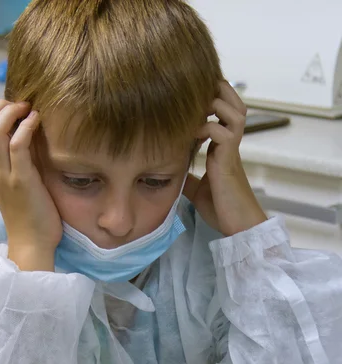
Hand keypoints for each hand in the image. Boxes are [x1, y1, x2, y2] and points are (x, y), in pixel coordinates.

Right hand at [0, 100, 62, 269]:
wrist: (32, 244)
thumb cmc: (31, 215)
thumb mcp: (19, 184)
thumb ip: (18, 163)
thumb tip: (29, 138)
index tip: (14, 108)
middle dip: (1, 107)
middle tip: (22, 105)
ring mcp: (5, 175)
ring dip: (12, 112)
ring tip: (30, 109)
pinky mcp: (22, 181)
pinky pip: (18, 145)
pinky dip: (26, 127)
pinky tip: (37, 122)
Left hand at [186, 81, 266, 236]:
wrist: (238, 227)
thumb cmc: (221, 209)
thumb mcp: (197, 189)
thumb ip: (187, 176)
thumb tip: (170, 170)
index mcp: (222, 147)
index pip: (222, 110)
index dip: (208, 99)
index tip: (184, 101)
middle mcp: (230, 143)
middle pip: (234, 101)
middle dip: (215, 91)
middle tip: (190, 94)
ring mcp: (232, 150)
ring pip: (234, 109)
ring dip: (213, 103)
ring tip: (192, 109)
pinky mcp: (229, 160)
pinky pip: (221, 131)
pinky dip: (205, 127)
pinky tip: (190, 134)